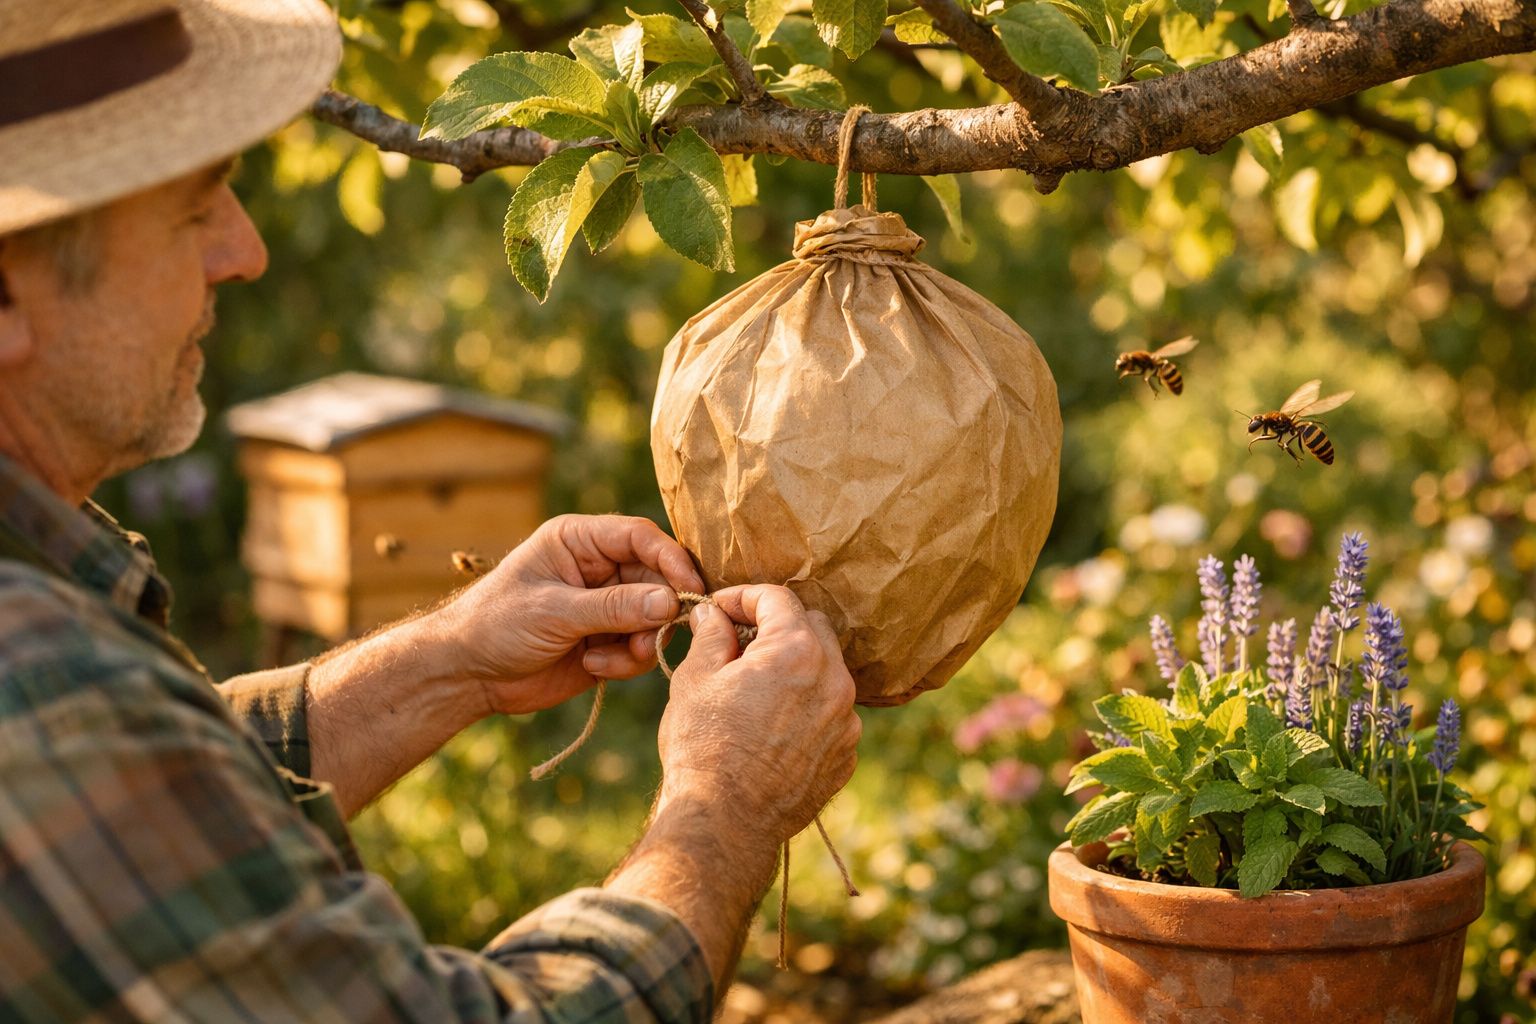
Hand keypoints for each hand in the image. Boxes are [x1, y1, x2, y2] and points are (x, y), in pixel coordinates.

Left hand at [434, 514, 703, 715]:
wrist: (467, 676)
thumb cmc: (496, 625)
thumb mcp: (554, 611)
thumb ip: (614, 607)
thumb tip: (671, 602)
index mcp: (580, 540)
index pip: (641, 537)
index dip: (671, 559)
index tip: (690, 589)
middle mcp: (598, 568)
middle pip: (657, 577)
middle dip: (659, 610)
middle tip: (653, 637)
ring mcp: (606, 606)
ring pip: (655, 616)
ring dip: (643, 641)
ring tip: (611, 658)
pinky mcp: (609, 641)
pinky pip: (641, 647)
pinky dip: (627, 661)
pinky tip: (595, 666)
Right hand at [655, 585, 860, 848]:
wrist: (725, 821)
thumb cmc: (703, 746)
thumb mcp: (696, 679)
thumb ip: (712, 635)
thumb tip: (713, 614)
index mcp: (797, 650)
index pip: (776, 598)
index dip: (742, 596)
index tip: (719, 609)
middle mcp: (834, 679)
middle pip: (811, 628)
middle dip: (776, 627)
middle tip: (738, 642)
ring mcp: (846, 720)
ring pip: (826, 672)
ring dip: (796, 669)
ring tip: (755, 687)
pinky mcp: (846, 754)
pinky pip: (830, 715)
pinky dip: (807, 709)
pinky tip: (773, 726)